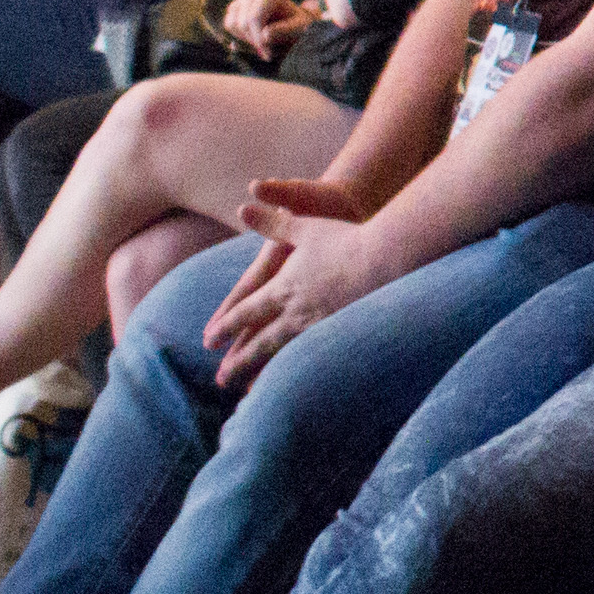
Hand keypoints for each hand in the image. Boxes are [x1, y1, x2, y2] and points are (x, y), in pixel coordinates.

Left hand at [203, 178, 395, 388]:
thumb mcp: (304, 225)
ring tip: (246, 388)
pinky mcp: (342, 331)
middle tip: (220, 379)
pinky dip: (295, 369)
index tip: (209, 341)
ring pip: (282, 352)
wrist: (385, 257)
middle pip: (260, 340)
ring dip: (261, 370)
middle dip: (238, 360)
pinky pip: (310, 356)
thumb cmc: (345, 237)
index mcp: (284, 286)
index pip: (247, 311)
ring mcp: (319, 324)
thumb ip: (272, 221)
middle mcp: (296, 310)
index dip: (226, 326)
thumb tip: (243, 206)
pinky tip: (292, 378)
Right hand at [220, 0, 319, 60]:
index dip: (258, 40)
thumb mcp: (299, 30)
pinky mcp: (234, 9)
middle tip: (268, 49)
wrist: (294, 24)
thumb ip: (285, 32)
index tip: (269, 54)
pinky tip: (255, 36)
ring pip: (231, 25)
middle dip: (254, 41)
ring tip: (263, 41)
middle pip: (241, 24)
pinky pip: (229, 26)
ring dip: (246, 38)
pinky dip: (239, 35)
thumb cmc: (297, 26)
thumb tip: (264, 34)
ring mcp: (241, 0)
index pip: (253, 19)